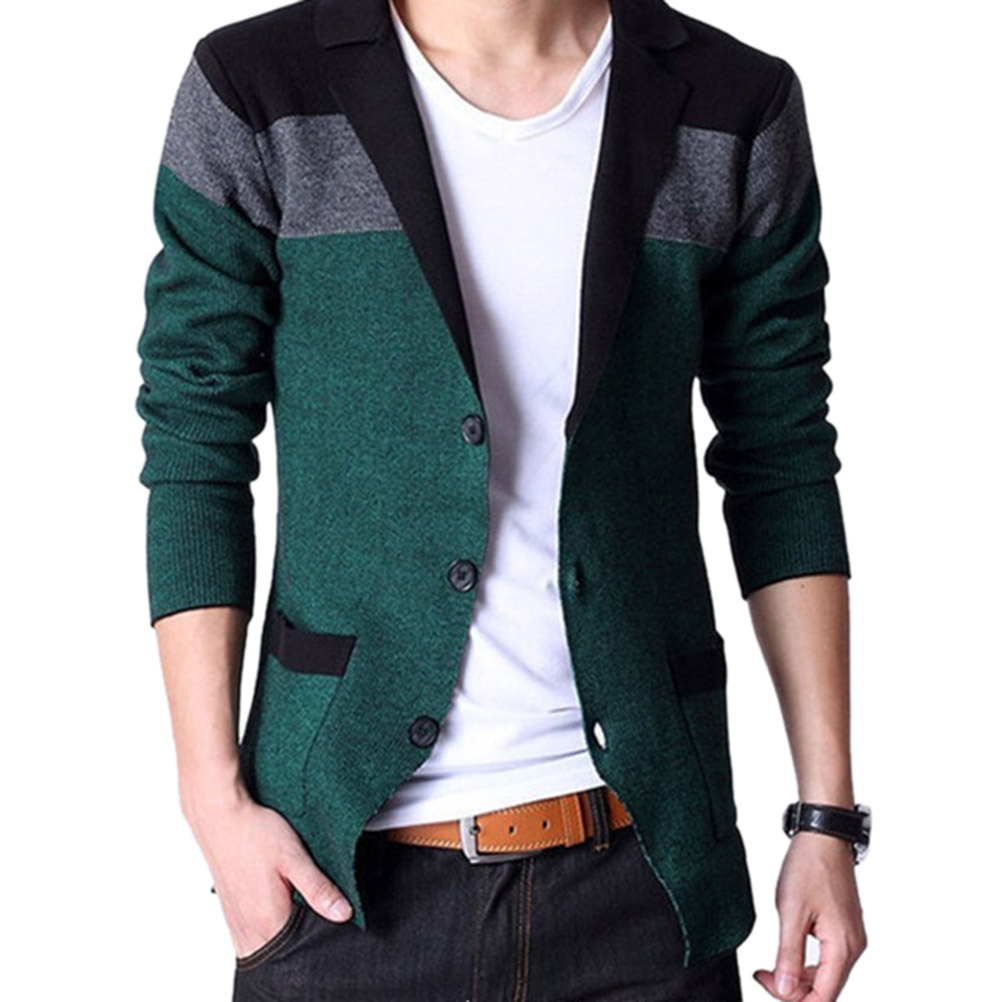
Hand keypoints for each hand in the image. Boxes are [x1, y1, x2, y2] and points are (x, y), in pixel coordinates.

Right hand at [183, 781, 353, 957]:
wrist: (220, 816)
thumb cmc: (254, 833)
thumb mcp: (294, 857)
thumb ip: (318, 889)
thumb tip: (343, 914)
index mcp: (267, 921)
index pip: (301, 948)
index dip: (320, 934)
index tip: (328, 913)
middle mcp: (247, 930)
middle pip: (282, 952)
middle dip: (300, 939)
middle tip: (309, 906)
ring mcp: (235, 924)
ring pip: (264, 947)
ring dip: (281, 934)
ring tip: (291, 905)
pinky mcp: (230, 913)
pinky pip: (249, 937)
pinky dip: (265, 930)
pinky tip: (274, 906)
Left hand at [753, 831, 866, 1000]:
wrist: (823, 837)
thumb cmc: (810, 867)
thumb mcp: (791, 912)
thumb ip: (788, 955)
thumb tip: (783, 989)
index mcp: (843, 948)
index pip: (823, 998)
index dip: (792, 998)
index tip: (766, 981)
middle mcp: (852, 947)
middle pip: (825, 990)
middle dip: (792, 989)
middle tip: (763, 973)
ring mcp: (850, 937)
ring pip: (826, 975)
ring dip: (798, 977)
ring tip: (771, 964)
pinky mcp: (843, 927)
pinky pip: (827, 958)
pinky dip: (806, 962)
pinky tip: (788, 950)